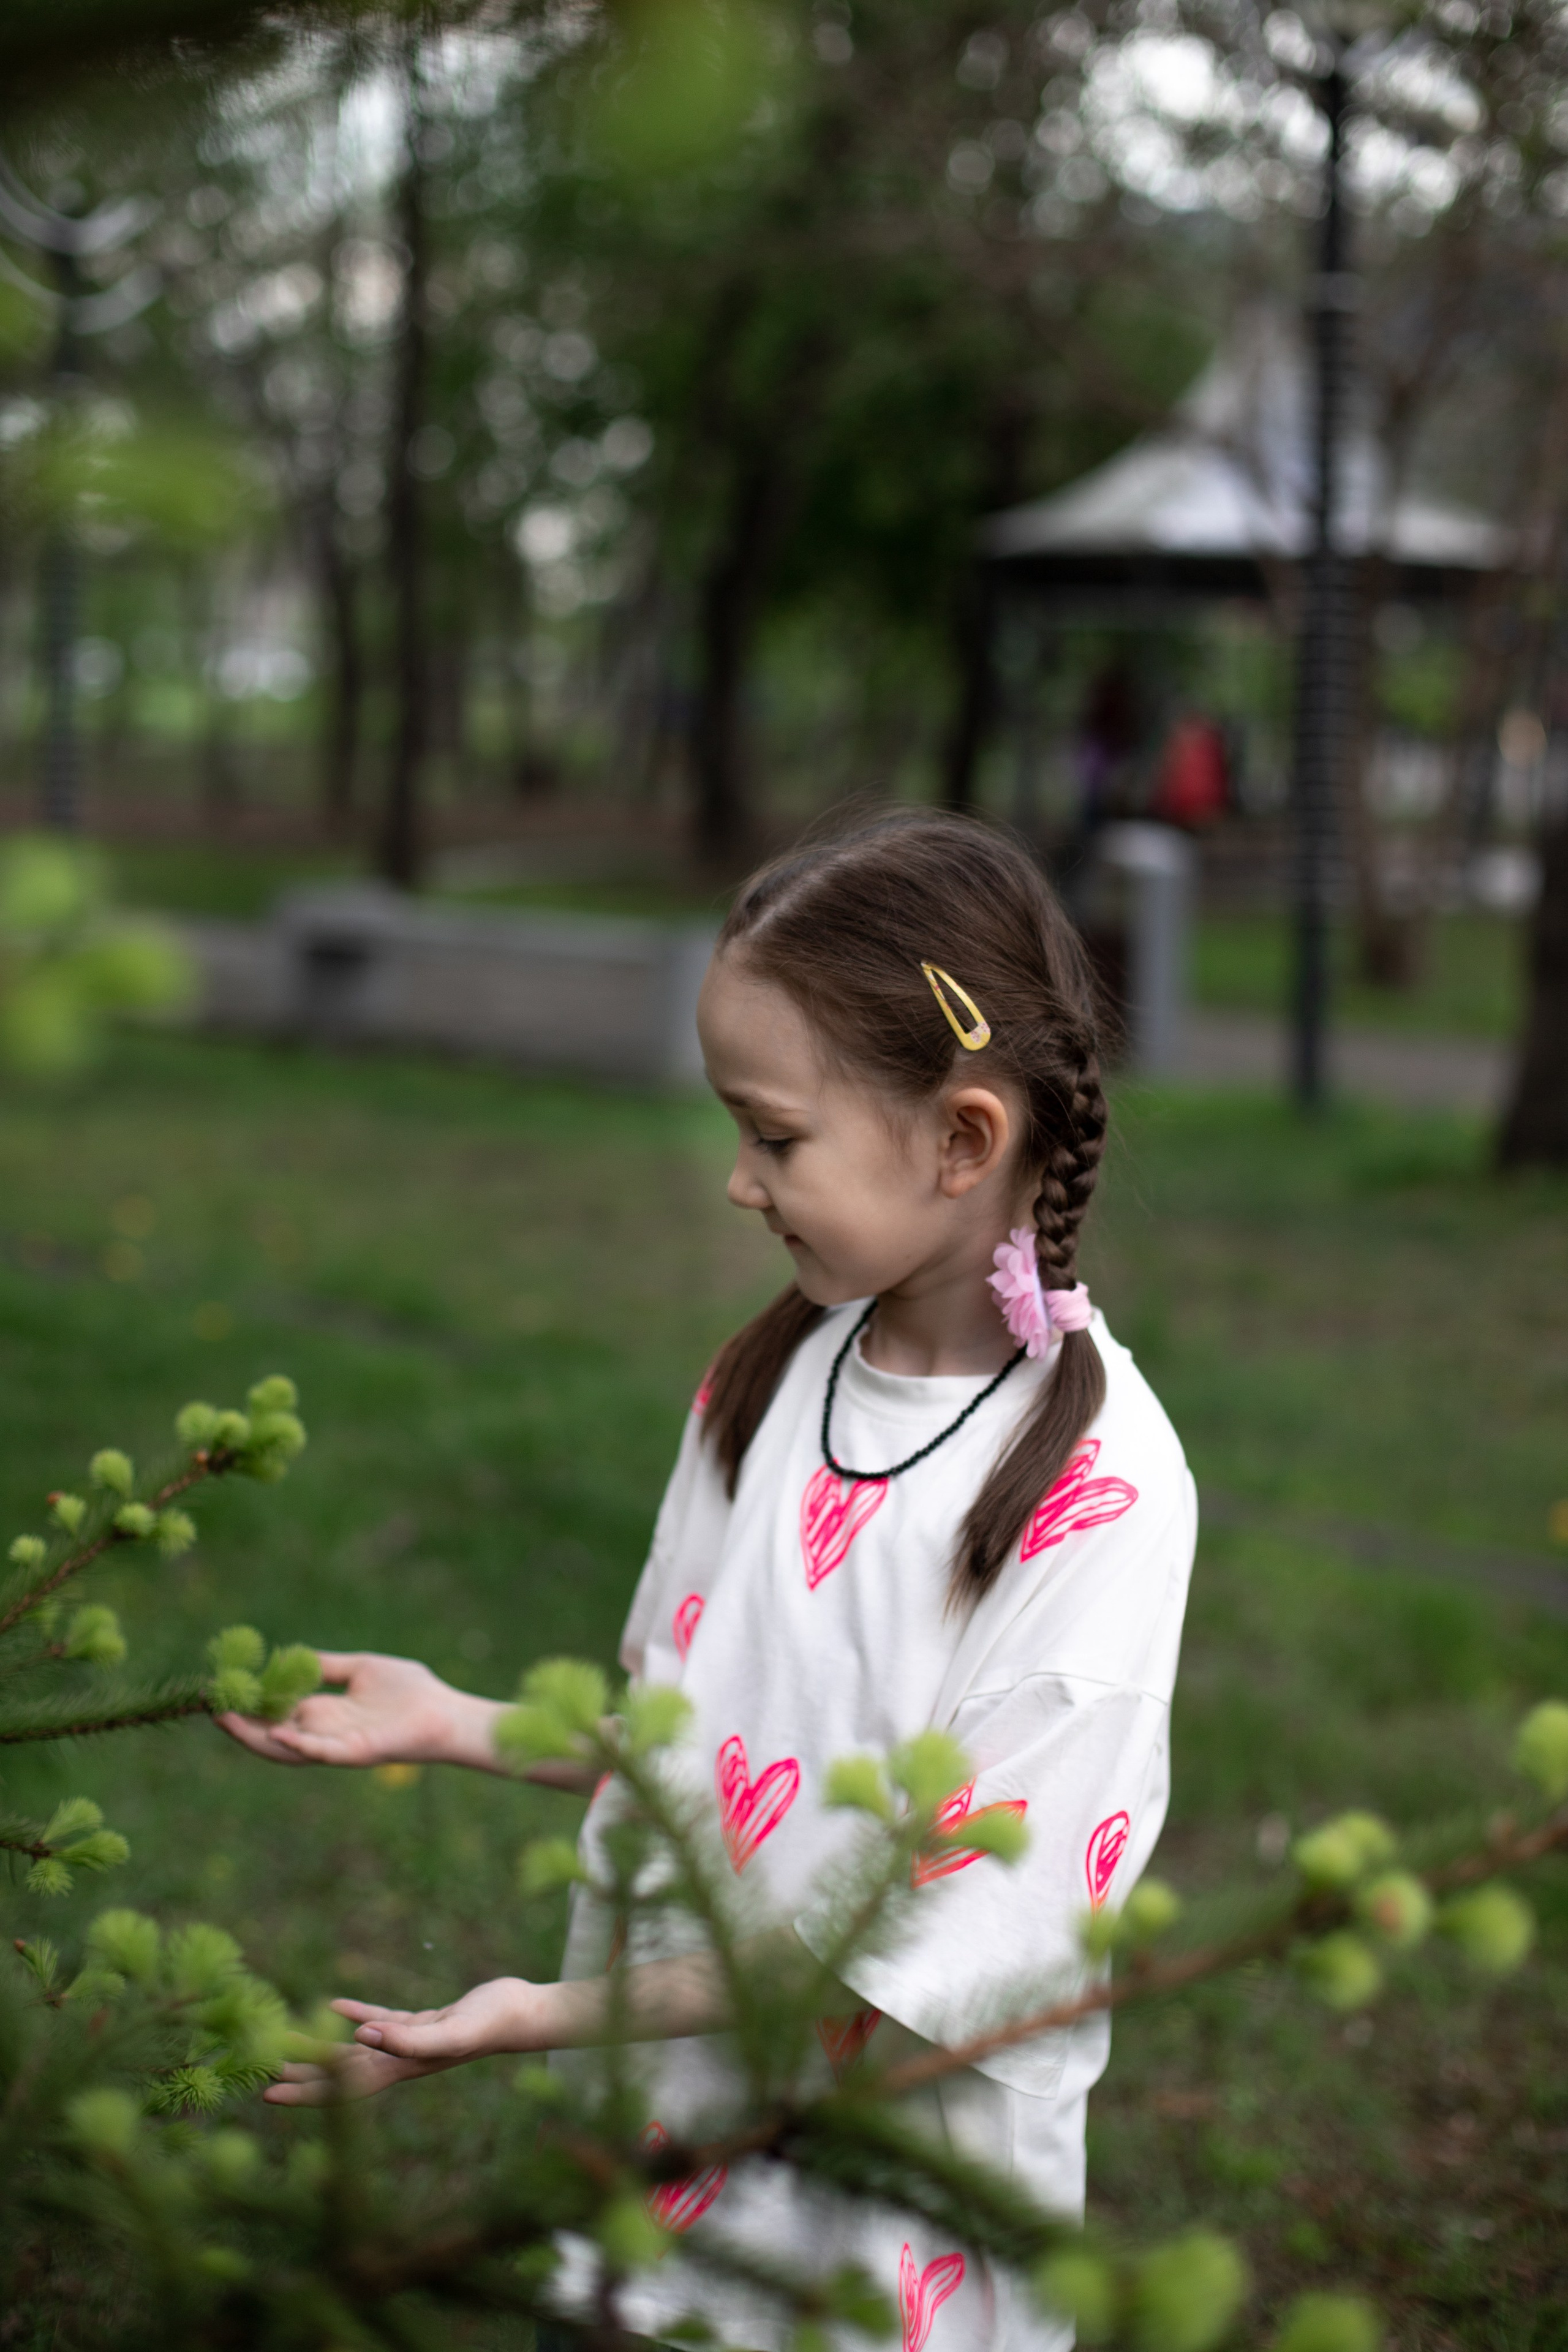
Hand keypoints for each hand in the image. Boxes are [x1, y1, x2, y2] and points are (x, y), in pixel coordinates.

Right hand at [215, 1650, 463, 1768]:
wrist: (447, 1712)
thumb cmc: (411, 1692)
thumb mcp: (362, 1670)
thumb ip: (329, 1666)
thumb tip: (294, 1657)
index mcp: (325, 1714)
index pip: (276, 1715)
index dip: (249, 1706)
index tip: (223, 1690)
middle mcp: (325, 1733)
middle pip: (271, 1735)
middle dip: (240, 1724)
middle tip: (211, 1706)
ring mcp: (338, 1746)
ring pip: (288, 1749)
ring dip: (257, 1737)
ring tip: (227, 1719)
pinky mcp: (357, 1753)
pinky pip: (322, 1752)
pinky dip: (299, 1745)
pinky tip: (278, 1732)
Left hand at [263, 1979, 540, 2104]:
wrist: (522, 2011)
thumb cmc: (491, 2023)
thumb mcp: (450, 2033)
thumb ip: (409, 2041)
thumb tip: (360, 2040)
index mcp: (400, 2068)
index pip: (342, 2086)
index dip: (306, 2090)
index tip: (270, 2092)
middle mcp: (400, 2061)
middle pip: (340, 2073)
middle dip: (303, 2076)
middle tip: (261, 2075)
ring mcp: (410, 2043)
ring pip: (355, 2049)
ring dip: (322, 2048)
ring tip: (288, 2042)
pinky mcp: (422, 2022)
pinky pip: (379, 2021)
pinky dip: (355, 2016)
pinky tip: (334, 2006)